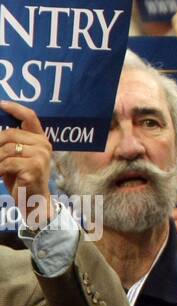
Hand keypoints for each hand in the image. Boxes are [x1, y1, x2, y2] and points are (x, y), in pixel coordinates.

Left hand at [0, 101, 53, 227]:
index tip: (1, 103)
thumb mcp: (16, 158)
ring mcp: (40, 155)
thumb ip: (10, 144)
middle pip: (10, 134)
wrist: (34, 201)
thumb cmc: (22, 179)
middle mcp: (43, 144)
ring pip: (7, 149)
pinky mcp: (34, 167)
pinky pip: (7, 162)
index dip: (15, 108)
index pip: (30, 117)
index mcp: (40, 139)